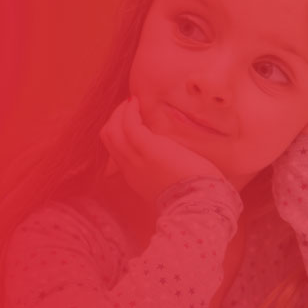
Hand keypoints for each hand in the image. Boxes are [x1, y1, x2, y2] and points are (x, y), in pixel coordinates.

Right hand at [100, 98, 225, 202]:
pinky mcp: (148, 148)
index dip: (119, 134)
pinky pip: (129, 124)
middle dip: (114, 120)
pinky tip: (136, 102)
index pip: (116, 152)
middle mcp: (130, 168)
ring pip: (112, 130)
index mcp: (135, 178)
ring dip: (120, 113)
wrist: (198, 205)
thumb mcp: (170, 186)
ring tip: (131, 102)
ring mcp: (137, 158)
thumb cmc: (194, 196)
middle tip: (127, 108)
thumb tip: (170, 161)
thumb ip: (162, 174)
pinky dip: (129, 111)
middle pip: (108, 139)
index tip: (129, 122)